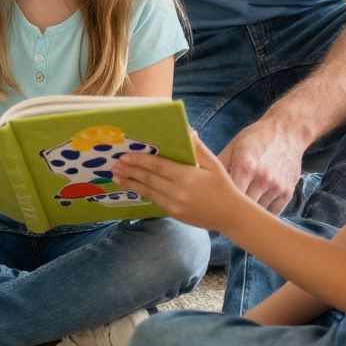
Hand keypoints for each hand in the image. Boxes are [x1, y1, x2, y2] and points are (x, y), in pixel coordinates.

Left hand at [111, 132, 243, 235]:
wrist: (230, 215)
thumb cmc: (222, 186)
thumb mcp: (213, 164)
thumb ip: (198, 148)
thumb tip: (188, 130)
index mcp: (187, 176)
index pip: (157, 166)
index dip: (139, 161)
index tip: (125, 156)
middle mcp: (178, 192)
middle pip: (148, 179)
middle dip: (130, 171)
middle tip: (115, 164)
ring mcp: (174, 205)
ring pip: (148, 192)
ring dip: (131, 183)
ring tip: (116, 176)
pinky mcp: (174, 214)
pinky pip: (155, 201)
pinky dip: (142, 193)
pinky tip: (133, 187)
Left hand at [217, 113, 306, 214]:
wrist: (287, 131)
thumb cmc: (256, 138)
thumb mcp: (233, 146)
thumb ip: (216, 163)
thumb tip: (197, 177)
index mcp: (245, 166)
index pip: (229, 194)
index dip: (220, 202)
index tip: (213, 205)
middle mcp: (262, 178)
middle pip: (243, 206)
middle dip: (233, 210)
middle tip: (225, 211)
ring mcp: (276, 187)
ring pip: (257, 212)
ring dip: (248, 212)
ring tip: (240, 210)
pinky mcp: (287, 192)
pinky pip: (272, 212)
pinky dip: (263, 212)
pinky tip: (256, 206)